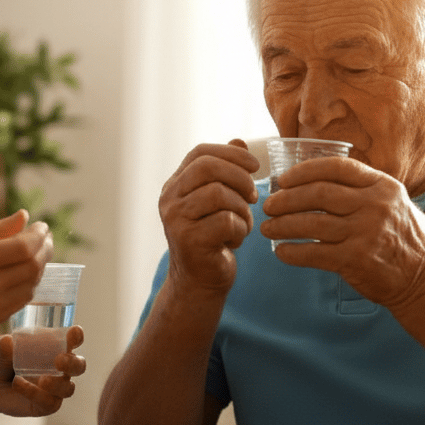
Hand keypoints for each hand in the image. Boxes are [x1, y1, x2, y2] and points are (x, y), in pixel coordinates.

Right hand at [0, 210, 52, 336]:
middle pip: (33, 266)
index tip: (41, 226)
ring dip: (40, 267)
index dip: (39, 235)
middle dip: (45, 249)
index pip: (24, 247)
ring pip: (31, 285)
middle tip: (45, 239)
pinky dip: (29, 285)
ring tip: (38, 254)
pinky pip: (21, 301)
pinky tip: (25, 274)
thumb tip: (24, 216)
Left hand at [0, 326, 86, 416]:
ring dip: (57, 384)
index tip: (73, 332)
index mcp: (54, 347)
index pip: (73, 340)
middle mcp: (58, 368)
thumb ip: (4, 345)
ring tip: (41, 379)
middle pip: (79, 366)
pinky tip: (18, 385)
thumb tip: (9, 343)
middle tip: (59, 360)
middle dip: (73, 363)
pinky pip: (49, 403)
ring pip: (68, 388)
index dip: (76, 337)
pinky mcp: (45, 405)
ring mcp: (54, 388)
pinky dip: (36, 394)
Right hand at [159, 140, 258, 294]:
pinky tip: (236, 241)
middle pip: (207, 167)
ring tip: (243, 224)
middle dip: (239, 177)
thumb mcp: (218, 203)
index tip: (255, 165)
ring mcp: (176, 219)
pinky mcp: (189, 240)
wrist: (199, 283)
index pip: (200, 153)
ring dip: (242, 209)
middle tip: (254, 196)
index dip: (231, 153)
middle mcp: (169, 199)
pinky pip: (226, 221)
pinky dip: (240, 230)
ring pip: (219, 194)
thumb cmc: (212, 240)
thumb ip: (225, 173)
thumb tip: (239, 141)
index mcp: (175, 185)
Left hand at [261, 157, 424, 308]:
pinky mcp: (356, 260)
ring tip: (267, 227)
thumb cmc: (404, 238)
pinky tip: (281, 251)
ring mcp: (365, 233)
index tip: (283, 179)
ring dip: (282, 225)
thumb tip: (313, 181)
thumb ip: (361, 189)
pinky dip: (292, 252)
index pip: (336, 167)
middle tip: (269, 205)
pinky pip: (313, 253)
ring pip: (311, 223)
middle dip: (286, 198)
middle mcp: (375, 206)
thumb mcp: (393, 201)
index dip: (303, 171)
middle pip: (318, 194)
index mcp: (383, 186)